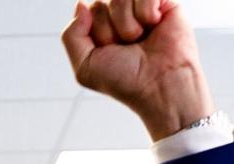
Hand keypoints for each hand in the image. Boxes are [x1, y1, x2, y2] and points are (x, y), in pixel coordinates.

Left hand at [61, 0, 214, 139]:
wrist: (160, 85)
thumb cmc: (125, 80)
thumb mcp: (85, 66)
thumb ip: (71, 35)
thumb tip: (81, 4)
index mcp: (100, 27)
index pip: (85, 11)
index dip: (96, 34)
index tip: (110, 52)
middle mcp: (119, 15)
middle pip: (99, 4)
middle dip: (109, 31)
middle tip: (127, 47)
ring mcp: (140, 6)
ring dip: (127, 26)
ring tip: (140, 40)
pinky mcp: (162, 1)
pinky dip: (146, 13)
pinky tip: (155, 26)